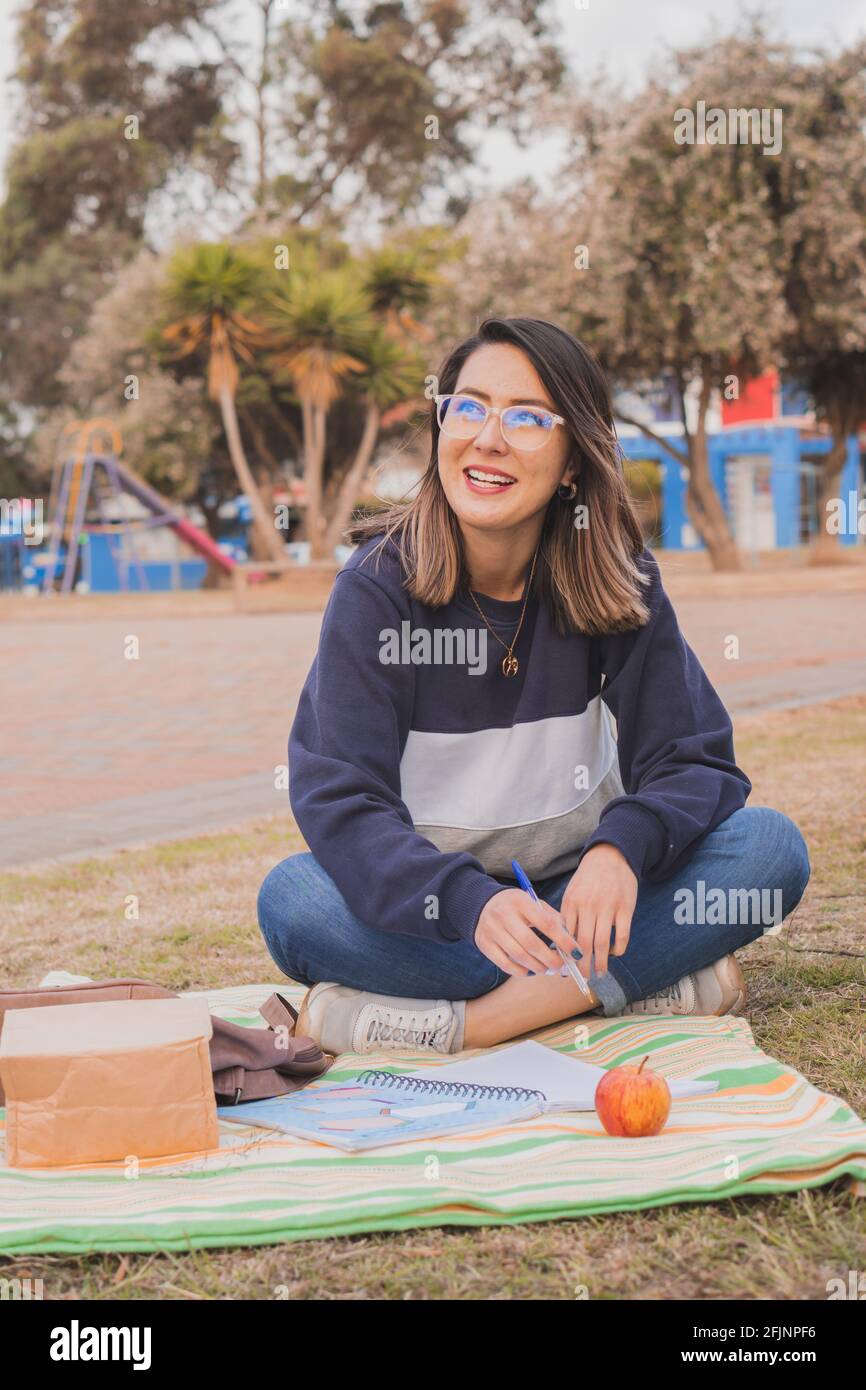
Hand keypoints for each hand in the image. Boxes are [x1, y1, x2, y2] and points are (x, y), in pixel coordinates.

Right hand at [474, 889, 577, 977]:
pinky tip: (531, 971)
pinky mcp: (484, 944)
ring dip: (538, 967)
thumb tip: (570, 941)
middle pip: (531, 944)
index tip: (576, 952)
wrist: (481, 904)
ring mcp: (492, 930)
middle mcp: (504, 915)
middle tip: (561, 966)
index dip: (564, 940)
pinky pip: (506, 965)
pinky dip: (522, 972)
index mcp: (520, 901)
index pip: (546, 923)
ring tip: (548, 969)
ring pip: (519, 956)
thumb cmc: (515, 906)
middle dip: (551, 960)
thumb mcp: (533, 903)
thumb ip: (552, 918)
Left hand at [560, 844, 636, 979]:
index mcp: (571, 902)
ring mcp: (608, 907)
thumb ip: (569, 915)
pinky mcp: (625, 908)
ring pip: (603, 943)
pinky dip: (618, 949)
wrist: (611, 856)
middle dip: (582, 965)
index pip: (566, 935)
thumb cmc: (588, 879)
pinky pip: (622, 935)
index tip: (566, 967)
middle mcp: (588, 906)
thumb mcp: (572, 892)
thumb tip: (564, 943)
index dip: (566, 954)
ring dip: (600, 962)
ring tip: (599, 973)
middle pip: (584, 943)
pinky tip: (614, 953)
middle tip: (583, 978)